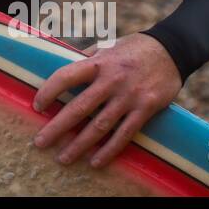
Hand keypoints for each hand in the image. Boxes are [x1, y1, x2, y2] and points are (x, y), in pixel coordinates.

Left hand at [31, 33, 182, 168]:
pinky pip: (124, 134)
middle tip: (40, 142)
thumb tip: (64, 66)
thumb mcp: (107, 46)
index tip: (37, 106)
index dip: (49, 92)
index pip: (65, 76)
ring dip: (79, 144)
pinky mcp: (145, 108)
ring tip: (64, 157)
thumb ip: (87, 58)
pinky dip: (109, 149)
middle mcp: (111, 80)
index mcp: (98, 62)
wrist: (172, 50)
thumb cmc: (133, 48)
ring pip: (99, 126)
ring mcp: (128, 96)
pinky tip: (95, 161)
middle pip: (79, 108)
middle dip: (57, 127)